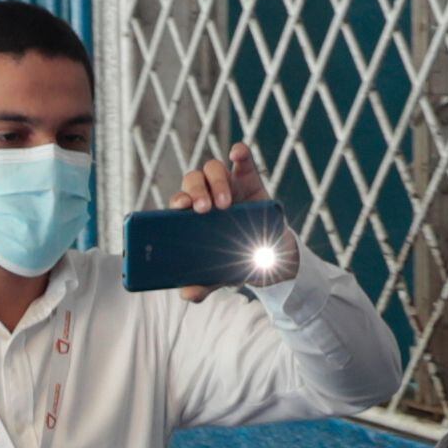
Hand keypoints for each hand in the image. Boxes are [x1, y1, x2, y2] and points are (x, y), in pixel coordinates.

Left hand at [171, 142, 291, 300]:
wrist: (270, 256)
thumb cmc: (236, 260)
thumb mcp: (220, 275)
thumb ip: (203, 284)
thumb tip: (187, 294)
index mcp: (193, 217)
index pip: (180, 201)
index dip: (178, 200)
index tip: (180, 208)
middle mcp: (207, 197)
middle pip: (193, 181)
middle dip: (196, 192)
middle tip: (204, 210)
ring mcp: (228, 185)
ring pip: (213, 169)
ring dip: (216, 181)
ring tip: (226, 203)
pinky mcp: (249, 179)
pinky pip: (243, 160)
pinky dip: (240, 153)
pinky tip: (237, 153)